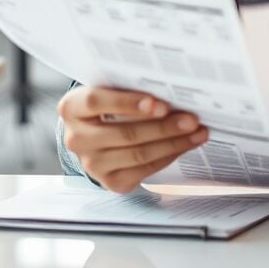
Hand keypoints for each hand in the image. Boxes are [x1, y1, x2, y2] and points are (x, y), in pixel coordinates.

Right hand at [58, 86, 208, 192]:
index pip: (96, 101)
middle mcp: (76, 139)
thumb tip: (171, 86)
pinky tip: (186, 144)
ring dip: (173, 143)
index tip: (159, 103)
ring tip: (197, 131)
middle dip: (163, 126)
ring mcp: (92, 164)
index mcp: (71, 108)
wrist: (96, 136)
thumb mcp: (110, 90)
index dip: (128, 102)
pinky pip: (145, 169)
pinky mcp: (110, 182)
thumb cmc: (109, 105)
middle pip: (125, 133)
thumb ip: (129, 87)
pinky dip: (169, 155)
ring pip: (138, 154)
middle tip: (192, 118)